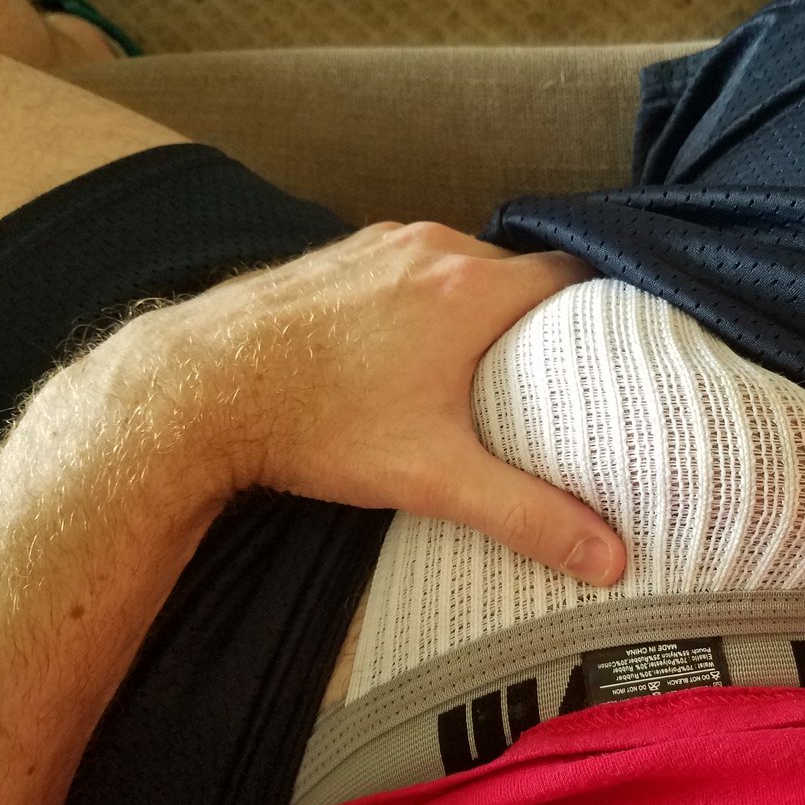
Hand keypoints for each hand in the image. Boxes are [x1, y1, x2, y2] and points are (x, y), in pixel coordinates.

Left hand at [149, 221, 624, 585]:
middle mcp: (432, 249)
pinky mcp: (339, 256)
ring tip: (481, 364)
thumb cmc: (319, 423)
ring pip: (460, 267)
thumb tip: (608, 559)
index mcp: (472, 288)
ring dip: (477, 305)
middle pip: (516, 272)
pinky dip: (425, 297)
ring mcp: (380, 246)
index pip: (569, 274)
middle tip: (547, 375)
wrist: (196, 388)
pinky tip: (407, 347)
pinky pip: (408, 266)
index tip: (608, 347)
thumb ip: (528, 515)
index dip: (599, 307)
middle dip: (537, 318)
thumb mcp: (435, 476)